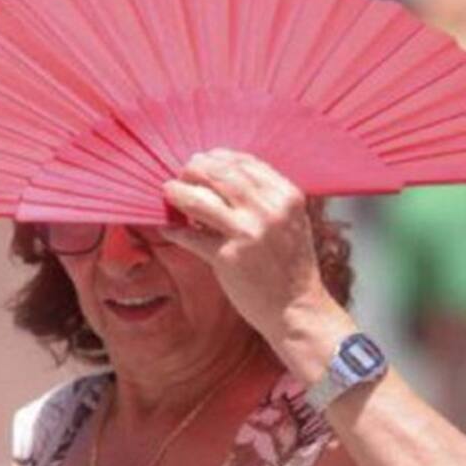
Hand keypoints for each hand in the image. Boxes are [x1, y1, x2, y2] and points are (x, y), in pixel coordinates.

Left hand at [159, 149, 335, 342]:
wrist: (297, 308)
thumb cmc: (290, 264)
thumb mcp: (290, 221)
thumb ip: (265, 197)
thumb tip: (223, 175)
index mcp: (287, 197)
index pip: (246, 163)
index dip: (219, 157)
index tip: (203, 159)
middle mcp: (269, 211)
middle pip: (221, 175)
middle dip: (195, 169)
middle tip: (181, 173)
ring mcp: (248, 234)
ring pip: (202, 201)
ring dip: (180, 193)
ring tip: (168, 191)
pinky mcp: (228, 258)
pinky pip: (192, 237)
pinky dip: (176, 232)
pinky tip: (168, 229)